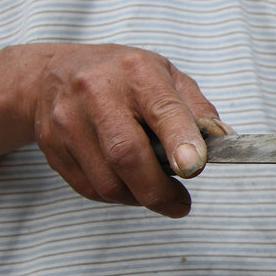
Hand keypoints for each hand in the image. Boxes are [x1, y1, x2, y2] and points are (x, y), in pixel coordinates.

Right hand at [0, 43, 227, 217]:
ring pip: (107, 181)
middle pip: (127, 155)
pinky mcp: (52, 146)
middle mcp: (98, 93)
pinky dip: (117, 195)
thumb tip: (223, 140)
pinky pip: (89, 188)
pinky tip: (129, 184)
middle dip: (159, 190)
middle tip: (180, 203)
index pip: (162, 110)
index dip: (180, 142)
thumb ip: (199, 110)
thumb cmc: (124, 77)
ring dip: (139, 197)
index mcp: (137, 73)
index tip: (194, 167)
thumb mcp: (169, 76)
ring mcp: (69, 120)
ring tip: (156, 189)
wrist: (54, 72)